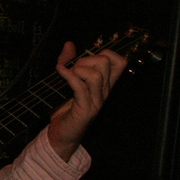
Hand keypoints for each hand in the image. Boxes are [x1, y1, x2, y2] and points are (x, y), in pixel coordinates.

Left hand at [47, 41, 127, 160]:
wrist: (61, 134)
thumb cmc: (65, 108)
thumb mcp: (66, 80)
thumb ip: (69, 61)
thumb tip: (69, 44)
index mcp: (104, 84)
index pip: (119, 62)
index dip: (106, 53)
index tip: (88, 57)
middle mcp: (104, 92)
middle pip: (106, 63)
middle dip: (86, 59)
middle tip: (73, 69)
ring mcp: (96, 101)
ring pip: (95, 75)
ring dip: (77, 70)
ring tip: (67, 75)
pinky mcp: (86, 110)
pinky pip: (80, 87)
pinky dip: (68, 76)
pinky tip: (59, 72)